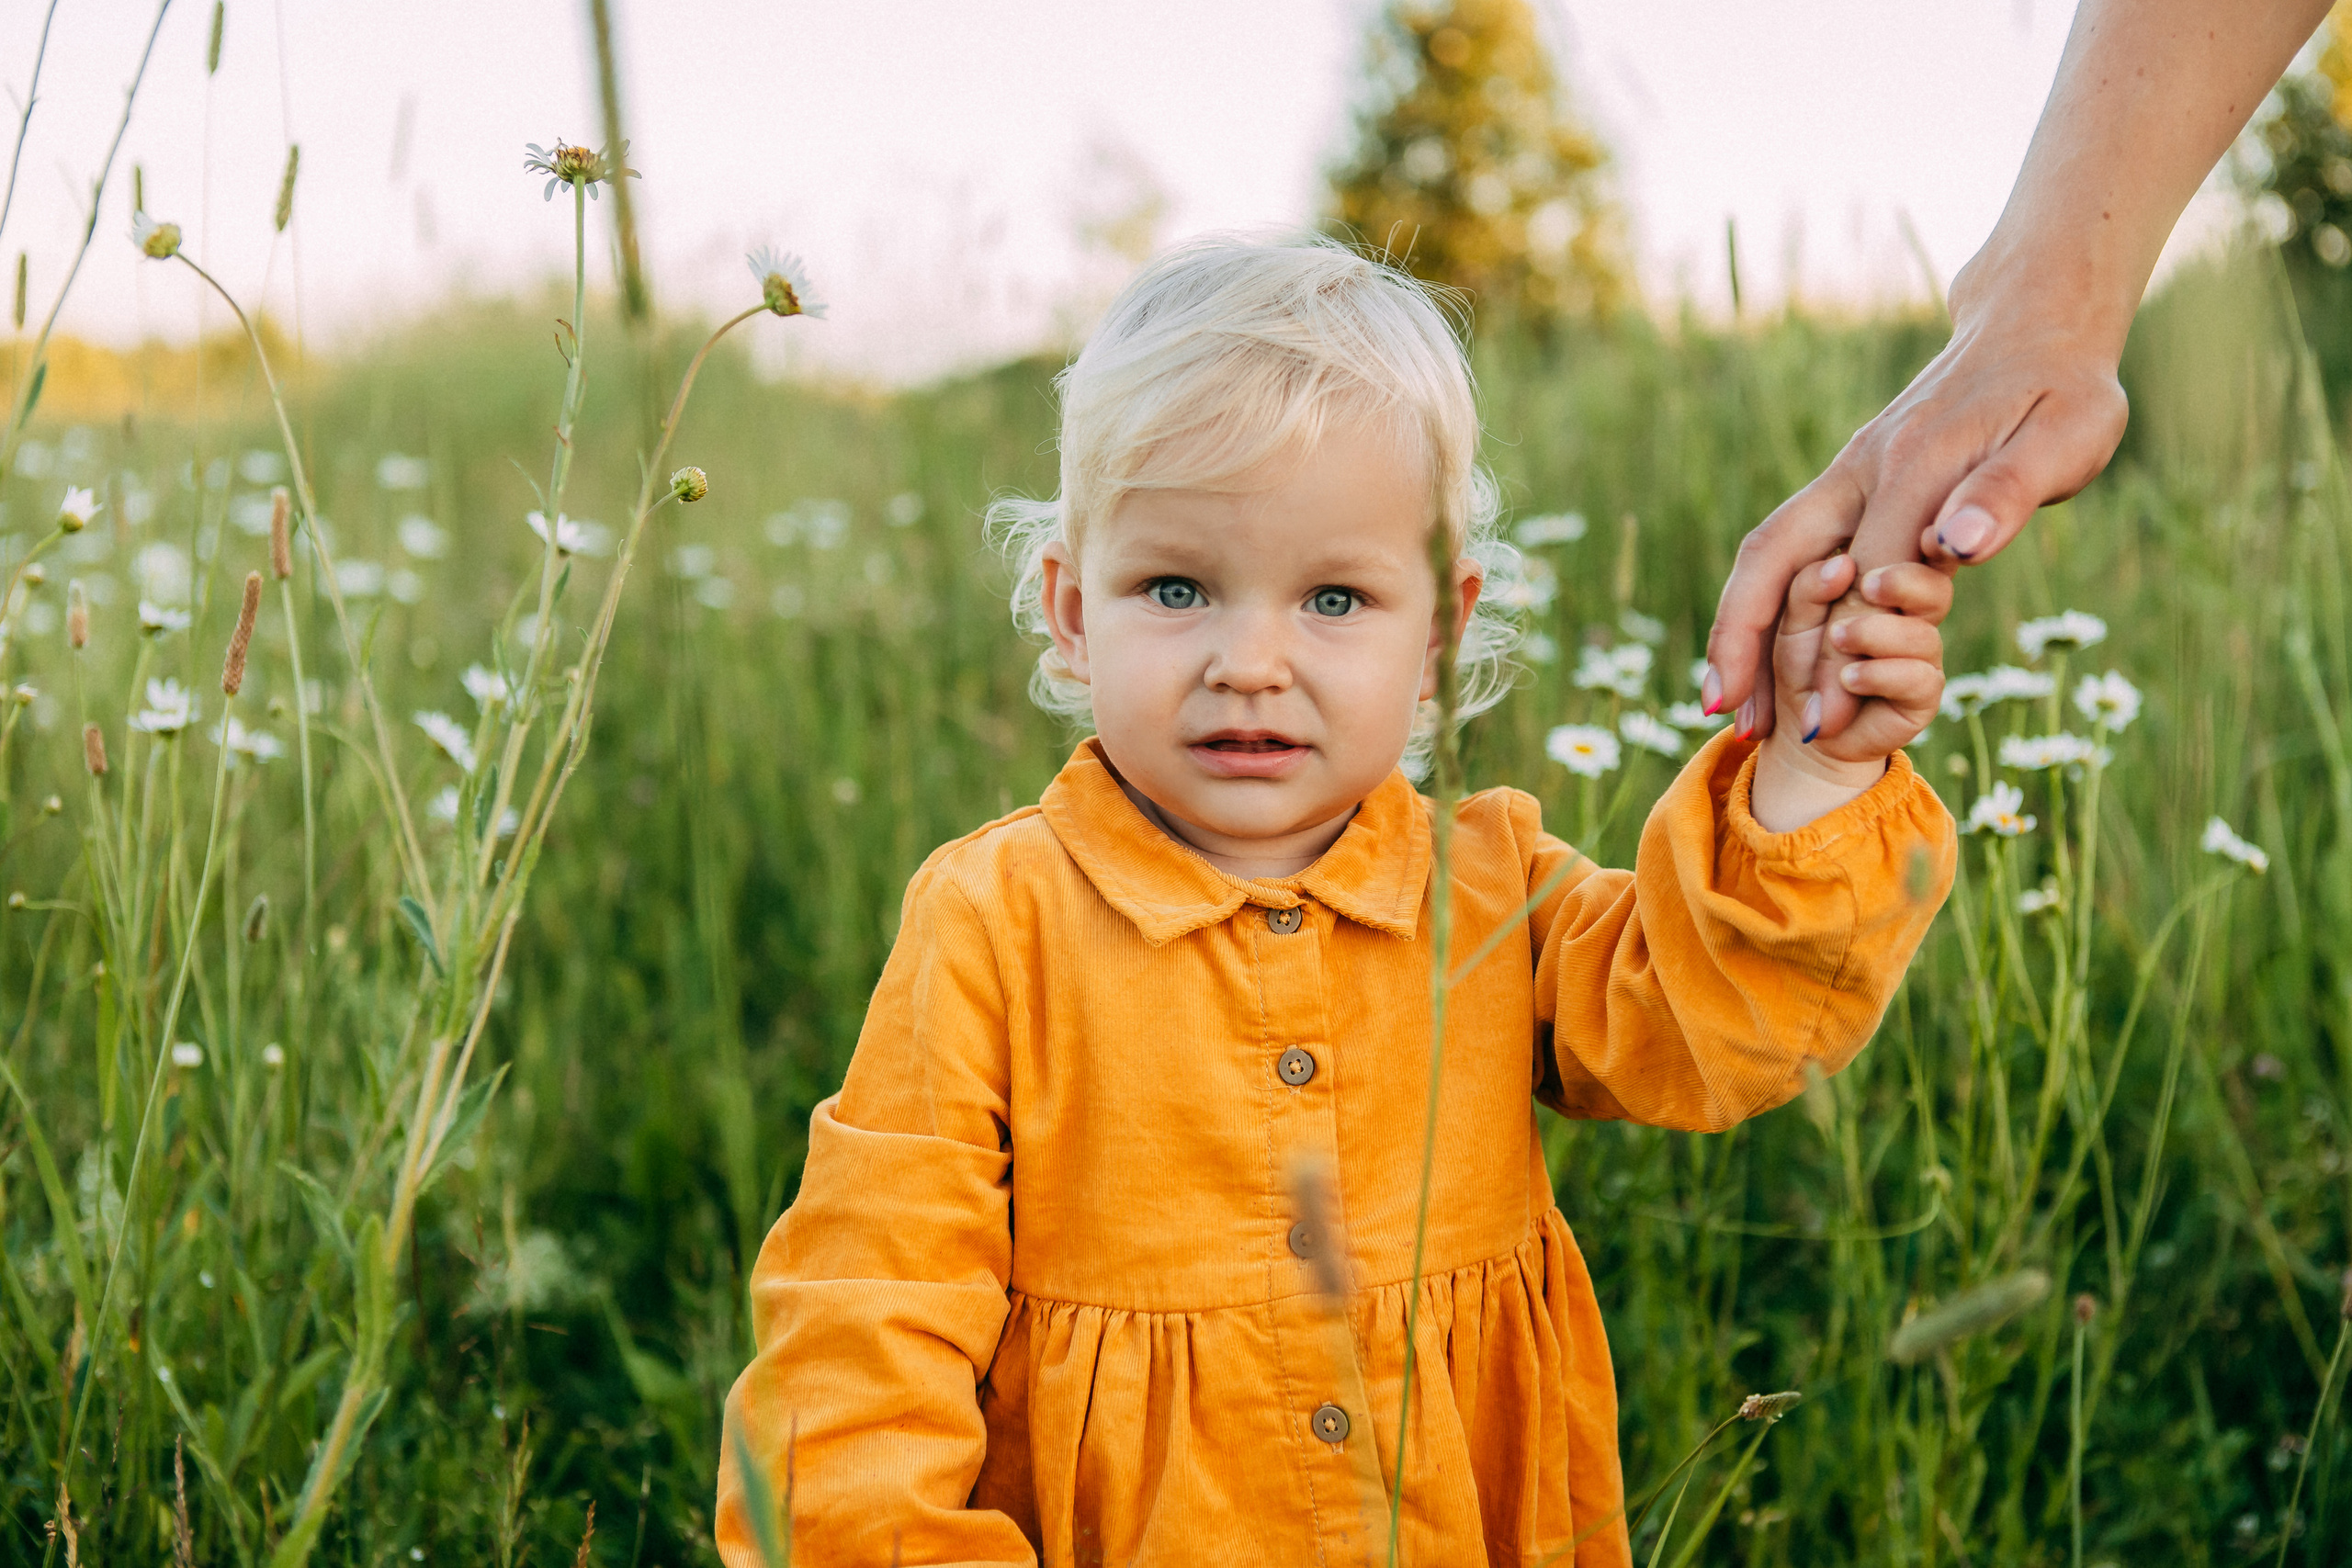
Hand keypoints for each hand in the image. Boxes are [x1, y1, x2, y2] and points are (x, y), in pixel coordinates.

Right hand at [1702, 306, 2126, 744]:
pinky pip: (1790, 549)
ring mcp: (1848, 475)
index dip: (1841, 656)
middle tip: (1724, 716)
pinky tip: (1764, 654)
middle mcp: (1860, 470)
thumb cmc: (2066, 388)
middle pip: (1774, 558)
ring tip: (1727, 703)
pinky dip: (1762, 604)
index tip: (1825, 724)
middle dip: (1740, 638)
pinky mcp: (1849, 483)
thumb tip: (1959, 544)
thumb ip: (2010, 490)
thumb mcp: (2068, 435)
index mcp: (1912, 466)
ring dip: (1736, 628)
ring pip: (1768, 554)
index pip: (1864, 577)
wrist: (2035, 325)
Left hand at [1748, 555, 1949, 833]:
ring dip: (1875, 630)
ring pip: (1926, 621)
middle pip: (1934, 574)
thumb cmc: (1799, 661)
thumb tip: (1842, 566)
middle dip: (1902, 579)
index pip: (1914, 538)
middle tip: (1868, 585)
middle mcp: (1915, 603)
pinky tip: (1850, 677)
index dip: (1920, 530)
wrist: (1805, 728)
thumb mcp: (1790, 618)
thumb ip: (1809, 589)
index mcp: (1887, 571)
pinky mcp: (1925, 689)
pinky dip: (1878, 673)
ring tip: (1839, 638)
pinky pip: (1918, 674)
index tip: (1912, 534)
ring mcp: (1923, 644)